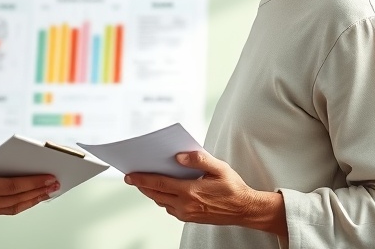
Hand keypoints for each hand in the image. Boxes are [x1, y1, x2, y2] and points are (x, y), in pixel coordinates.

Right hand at [0, 147, 57, 222]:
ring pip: (10, 209)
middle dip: (38, 192)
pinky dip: (15, 204)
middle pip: (16, 199)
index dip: (34, 182)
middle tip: (54, 184)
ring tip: (45, 192)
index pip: (13, 186)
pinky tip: (24, 198)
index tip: (50, 177)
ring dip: (30, 201)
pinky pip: (0, 211)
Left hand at [124, 150, 286, 235]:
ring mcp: (187, 213)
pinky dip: (162, 198)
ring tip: (144, 181)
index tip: (129, 175)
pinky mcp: (189, 218)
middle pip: (156, 193)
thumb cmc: (233, 188)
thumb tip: (179, 156)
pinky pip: (170, 207)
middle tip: (131, 177)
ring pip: (161, 201)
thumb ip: (199, 160)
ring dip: (151, 192)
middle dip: (142, 185)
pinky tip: (163, 190)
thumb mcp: (219, 168)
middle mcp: (186, 205)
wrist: (244, 209)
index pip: (159, 183)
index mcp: (191, 192)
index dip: (142, 178)